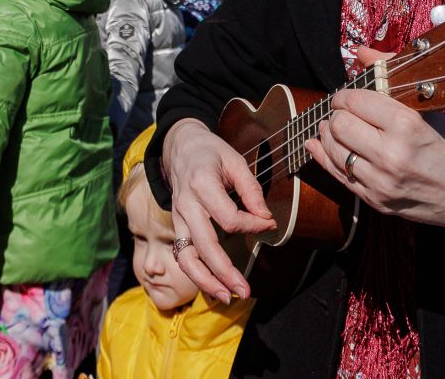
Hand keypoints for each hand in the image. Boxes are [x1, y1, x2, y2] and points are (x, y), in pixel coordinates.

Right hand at [161, 119, 274, 303]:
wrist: (179, 147)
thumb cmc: (210, 153)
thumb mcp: (235, 160)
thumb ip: (251, 189)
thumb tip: (265, 219)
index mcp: (201, 184)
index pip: (228, 218)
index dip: (252, 226)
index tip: (268, 223)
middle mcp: (186, 205)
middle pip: (205, 246)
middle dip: (225, 272)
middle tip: (245, 290)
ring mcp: (178, 218)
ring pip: (186, 258)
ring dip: (206, 281)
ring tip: (227, 297)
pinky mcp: (176, 227)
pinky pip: (182, 256)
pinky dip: (196, 275)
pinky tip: (214, 286)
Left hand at [306, 54, 444, 234]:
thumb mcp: (426, 108)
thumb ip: (391, 75)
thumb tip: (361, 51)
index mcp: (406, 125)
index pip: (354, 101)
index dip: (345, 95)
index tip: (347, 96)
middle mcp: (392, 154)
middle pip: (339, 125)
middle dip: (336, 114)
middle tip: (343, 112)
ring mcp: (381, 181)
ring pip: (333, 150)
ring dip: (329, 134)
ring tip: (336, 127)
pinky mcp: (374, 200)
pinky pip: (337, 175)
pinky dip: (324, 155)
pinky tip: (319, 143)